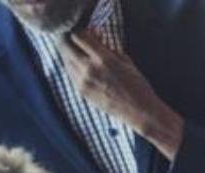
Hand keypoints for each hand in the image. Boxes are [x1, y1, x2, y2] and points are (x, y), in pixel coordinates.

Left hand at [58, 32, 184, 157]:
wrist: (139, 111)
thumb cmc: (138, 86)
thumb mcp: (126, 61)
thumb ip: (108, 48)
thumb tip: (96, 37)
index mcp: (103, 59)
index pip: (79, 36)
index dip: (81, 31)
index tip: (86, 31)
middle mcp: (89, 69)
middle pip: (66, 46)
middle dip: (69, 39)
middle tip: (75, 38)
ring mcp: (83, 81)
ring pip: (65, 59)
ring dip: (69, 52)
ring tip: (78, 52)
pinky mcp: (81, 91)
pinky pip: (70, 73)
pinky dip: (72, 66)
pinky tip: (81, 66)